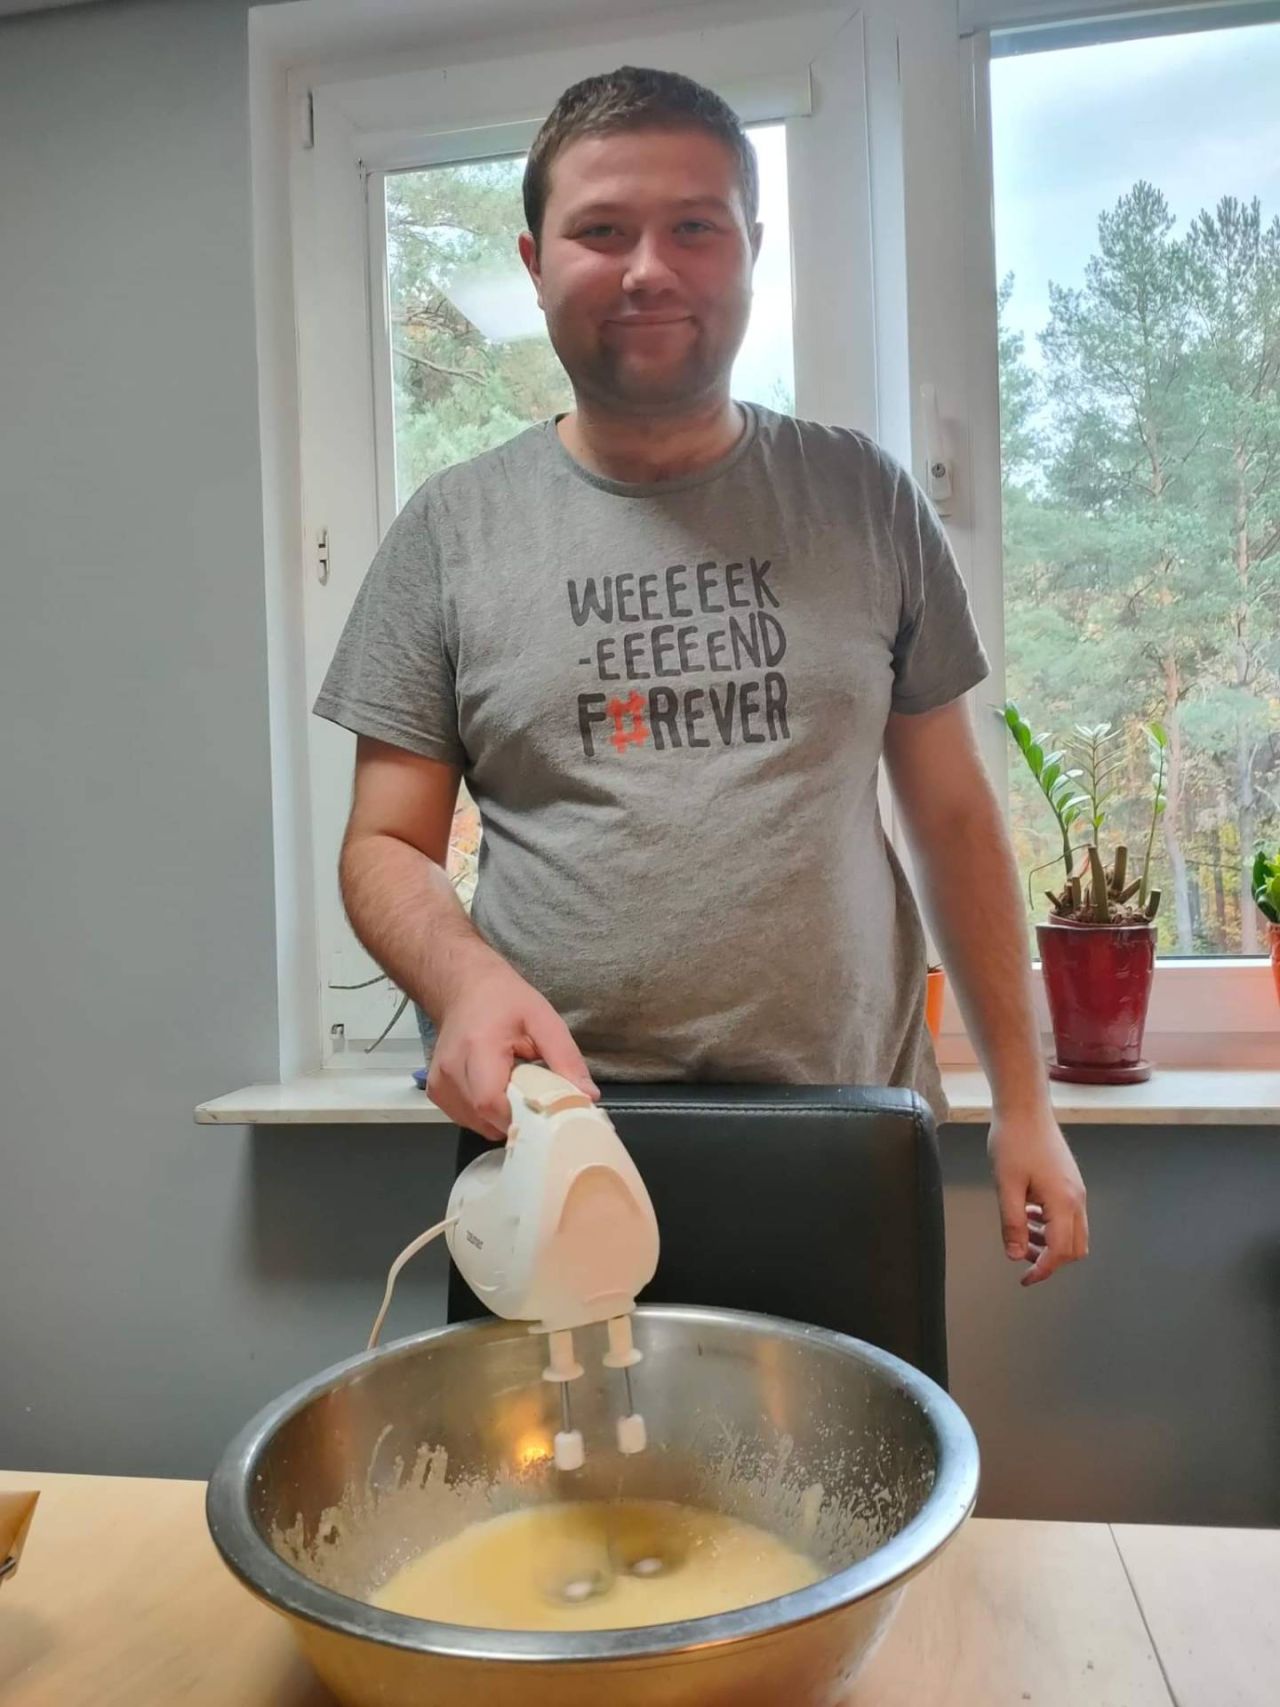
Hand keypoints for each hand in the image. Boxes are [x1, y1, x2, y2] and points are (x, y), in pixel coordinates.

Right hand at [427, 960, 598, 1141]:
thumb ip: (565, 1058)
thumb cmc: (505, 1000)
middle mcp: (451, 1069)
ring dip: (500, 1118)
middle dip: (516, 1119)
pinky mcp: (436, 1090)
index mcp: (478, 1047)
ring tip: (516, 1091)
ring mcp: (438, 1082)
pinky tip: (497, 1091)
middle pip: (484, 1117)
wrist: (464, 987)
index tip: (546, 1114)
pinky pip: (465, 1117)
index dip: (520, 1117)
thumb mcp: (543, 1020)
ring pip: (475, 1123)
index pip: (491, 1102)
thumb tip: (588, 1096)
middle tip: (536, 1103)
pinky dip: (485, 1114)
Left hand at [987, 1110, 1088, 1286]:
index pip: (1059, 1252)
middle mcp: (1077, 1199)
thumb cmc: (1014, 1142)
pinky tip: (1029, 1215)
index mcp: (1063, 1203)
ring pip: (1073, 1233)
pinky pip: (1068, 1215)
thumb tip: (1015, 1256)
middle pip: (1074, 1248)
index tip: (1024, 1279)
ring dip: (1050, 1242)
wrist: (1025, 1108)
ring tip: (1022, 1236)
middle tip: (1022, 1258)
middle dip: (1049, 1259)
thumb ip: (1012, 1223)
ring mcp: (1076, 1190)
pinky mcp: (1070, 1182)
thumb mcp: (1006, 1186)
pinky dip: (1051, 1225)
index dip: (1042, 1270)